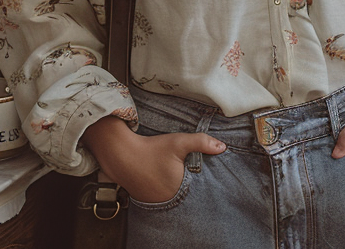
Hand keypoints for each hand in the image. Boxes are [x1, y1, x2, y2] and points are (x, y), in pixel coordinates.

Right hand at [83, 115, 226, 202]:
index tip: (208, 180)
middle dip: (191, 188)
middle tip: (194, 178)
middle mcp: (165, 200)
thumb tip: (223, 147)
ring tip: (177, 177)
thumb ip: (202, 143)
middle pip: (185, 196)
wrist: (121, 154)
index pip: (197, 193)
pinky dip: (165, 190)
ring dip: (177, 190)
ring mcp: (153, 202)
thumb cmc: (152, 149)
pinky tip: (164, 180)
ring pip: (172, 198)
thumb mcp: (179, 142)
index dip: (203, 187)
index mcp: (177, 190)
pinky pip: (160, 197)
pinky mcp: (144, 199)